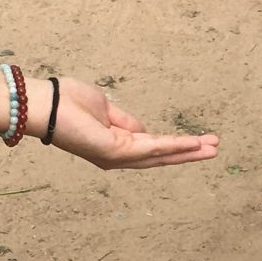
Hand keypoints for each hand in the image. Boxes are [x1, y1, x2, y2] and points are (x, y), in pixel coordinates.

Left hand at [43, 77, 219, 170]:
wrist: (46, 104)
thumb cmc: (67, 103)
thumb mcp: (106, 109)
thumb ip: (126, 121)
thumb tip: (145, 130)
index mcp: (115, 146)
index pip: (152, 149)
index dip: (176, 146)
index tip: (198, 140)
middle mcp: (118, 156)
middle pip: (161, 157)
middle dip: (189, 153)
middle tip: (215, 148)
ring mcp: (117, 156)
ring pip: (161, 155)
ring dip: (189, 151)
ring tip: (213, 147)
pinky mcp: (116, 151)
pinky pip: (152, 148)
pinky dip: (174, 146)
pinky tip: (193, 143)